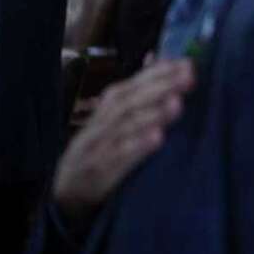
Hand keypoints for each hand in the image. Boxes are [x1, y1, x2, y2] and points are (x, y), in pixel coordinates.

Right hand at [53, 58, 195, 227]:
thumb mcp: (114, 123)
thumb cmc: (99, 152)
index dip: (156, 74)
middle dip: (159, 88)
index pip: (130, 86)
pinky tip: (158, 138)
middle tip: (188, 78)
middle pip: (127, 103)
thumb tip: (157, 57)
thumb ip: (136, 92)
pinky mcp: (94, 175)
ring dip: (151, 115)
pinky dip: (136, 148)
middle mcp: (98, 127)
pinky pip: (115, 160)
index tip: (187, 64)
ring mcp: (94, 150)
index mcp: (105, 112)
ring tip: (178, 104)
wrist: (65, 197)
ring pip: (122, 129)